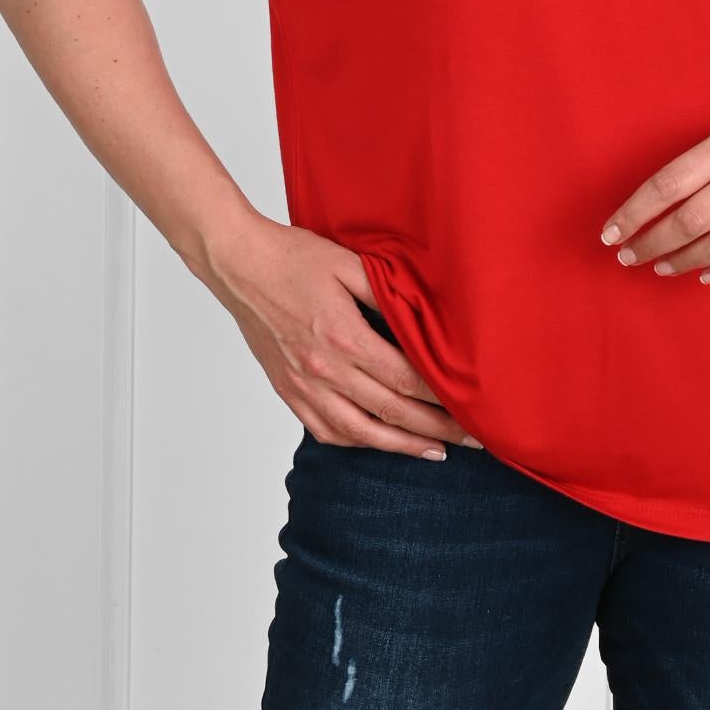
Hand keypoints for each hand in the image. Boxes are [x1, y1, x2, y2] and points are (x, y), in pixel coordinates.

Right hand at [204, 215, 480, 457]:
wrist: (239, 265)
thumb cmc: (293, 257)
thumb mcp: (348, 262)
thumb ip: (386, 290)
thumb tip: (424, 313)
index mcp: (344, 336)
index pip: (405, 379)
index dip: (441, 396)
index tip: (470, 403)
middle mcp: (325, 370)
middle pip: (391, 412)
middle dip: (436, 428)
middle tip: (471, 438)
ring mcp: (304, 386)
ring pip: (361, 432)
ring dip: (401, 446)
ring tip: (435, 451)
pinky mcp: (289, 391)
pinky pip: (326, 430)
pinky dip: (358, 442)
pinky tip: (379, 441)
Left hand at [598, 91, 709, 283]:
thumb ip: (700, 164)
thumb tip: (653, 203)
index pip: (667, 184)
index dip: (634, 213)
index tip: (610, 233)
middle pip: (689, 220)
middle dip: (651, 243)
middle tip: (629, 256)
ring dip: (684, 260)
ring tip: (662, 266)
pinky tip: (706, 274)